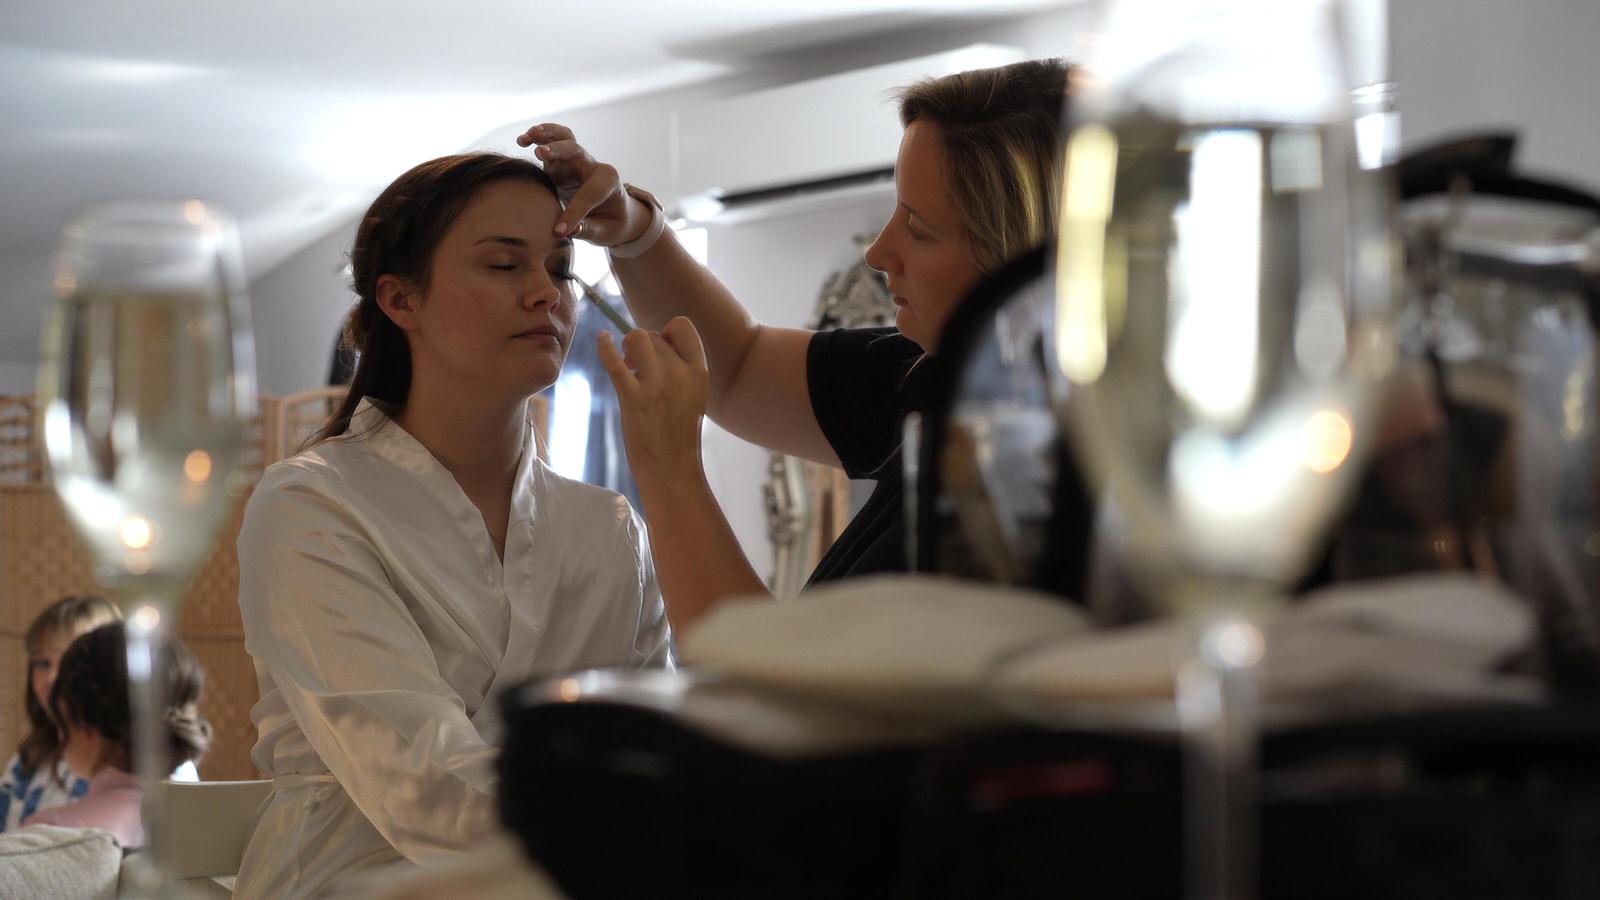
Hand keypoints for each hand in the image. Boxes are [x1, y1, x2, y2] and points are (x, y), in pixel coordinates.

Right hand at [516, 123, 651, 244]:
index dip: (573, 213)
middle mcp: (593, 166)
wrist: (615, 214)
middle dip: (558, 150)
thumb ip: (588, 229)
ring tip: (528, 137)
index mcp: (609, 182)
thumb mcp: (606, 231)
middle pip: (575, 151)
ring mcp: (576, 162)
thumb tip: (569, 231)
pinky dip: (537, 139)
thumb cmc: (612, 223)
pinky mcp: (561, 164)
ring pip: (564, 138)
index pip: (589, 194)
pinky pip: (550, 144)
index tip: (558, 232)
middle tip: (540, 154)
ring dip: (546, 135)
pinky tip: (521, 140)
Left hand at [597, 317, 709, 480]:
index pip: (682, 326)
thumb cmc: (678, 436)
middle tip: (637, 367)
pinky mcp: (633, 398)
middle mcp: (680, 373)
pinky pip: (613, 360)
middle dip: (641, 345)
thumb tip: (653, 345)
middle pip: (653, 334)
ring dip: (627, 347)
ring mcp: (657, 385)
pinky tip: (601, 339)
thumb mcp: (692, 397)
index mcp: (699, 372)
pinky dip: (604, 346)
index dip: (665, 332)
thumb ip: (680, 372)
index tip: (659, 353)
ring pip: (636, 337)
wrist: (673, 471)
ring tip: (627, 366)